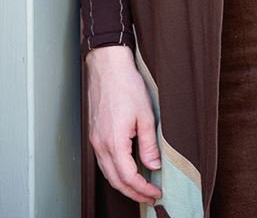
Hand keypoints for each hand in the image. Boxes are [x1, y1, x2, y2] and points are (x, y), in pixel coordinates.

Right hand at [86, 45, 161, 205]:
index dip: (142, 189)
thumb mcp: (145, 115)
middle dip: (133, 193)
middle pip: (115, 180)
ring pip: (107, 173)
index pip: (128, 177)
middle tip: (149, 197)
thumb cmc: (126, 85)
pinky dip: (115, 171)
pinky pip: (103, 161)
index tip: (155, 192)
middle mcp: (100, 144)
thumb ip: (149, 144)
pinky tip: (126, 170)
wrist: (107, 67)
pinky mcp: (94, 134)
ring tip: (141, 187)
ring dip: (123, 184)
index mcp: (114, 141)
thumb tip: (153, 166)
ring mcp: (94, 140)